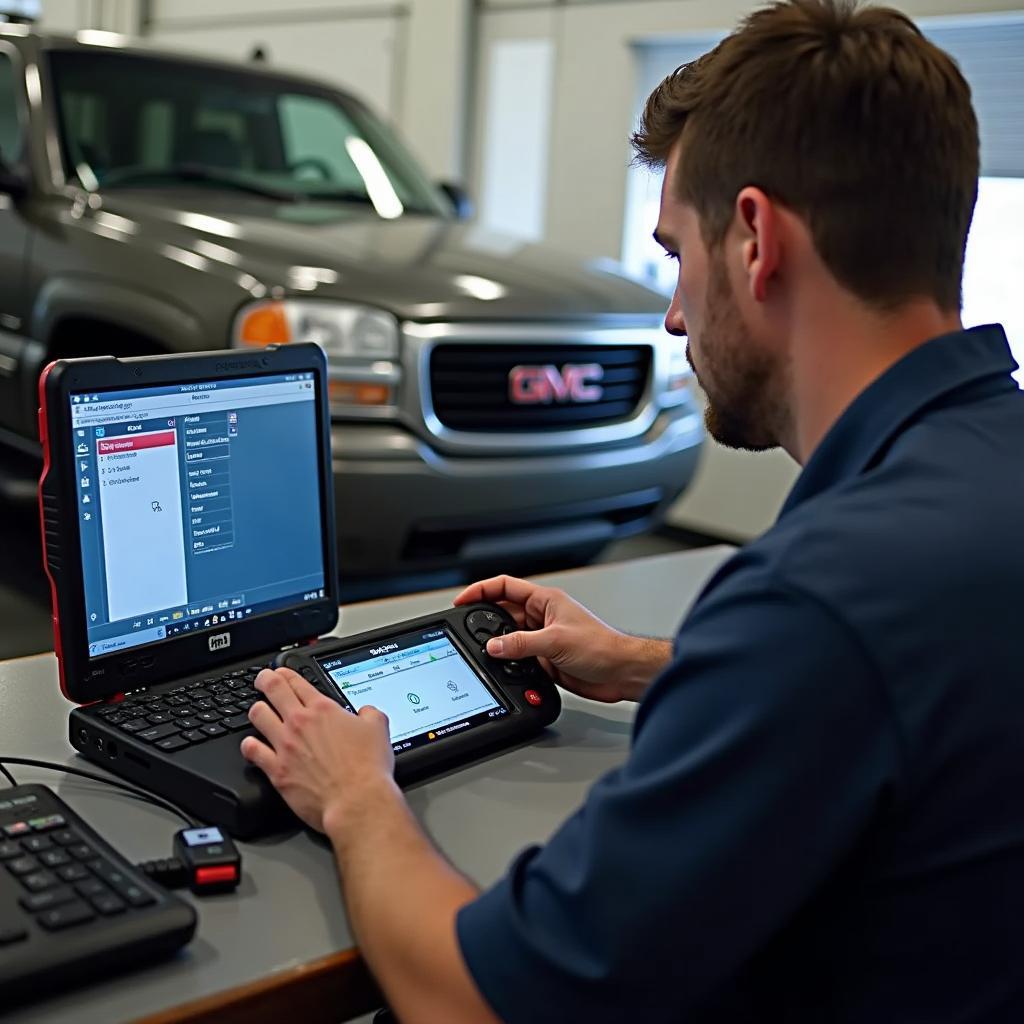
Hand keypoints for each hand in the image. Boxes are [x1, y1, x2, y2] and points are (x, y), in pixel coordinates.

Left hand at [240, 667, 396, 835]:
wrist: (356, 801)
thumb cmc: (367, 769)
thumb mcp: (379, 729)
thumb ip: (370, 714)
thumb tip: (366, 712)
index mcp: (323, 710)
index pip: (297, 682)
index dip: (286, 672)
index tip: (282, 672)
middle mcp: (300, 723)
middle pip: (273, 690)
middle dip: (265, 680)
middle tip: (263, 679)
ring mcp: (285, 746)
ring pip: (258, 715)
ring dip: (257, 710)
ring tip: (259, 710)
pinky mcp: (276, 770)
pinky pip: (252, 751)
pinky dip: (249, 745)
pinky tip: (251, 745)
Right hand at [453, 575, 670, 702]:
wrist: (621, 673)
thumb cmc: (603, 646)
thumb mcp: (555, 641)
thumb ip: (522, 643)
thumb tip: (494, 646)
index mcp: (545, 600)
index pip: (505, 587)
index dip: (481, 590)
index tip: (462, 601)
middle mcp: (542, 617)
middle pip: (503, 614)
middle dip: (485, 623)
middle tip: (467, 632)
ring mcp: (543, 638)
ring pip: (509, 639)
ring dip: (499, 647)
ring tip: (487, 654)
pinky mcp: (545, 659)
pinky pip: (518, 658)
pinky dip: (509, 664)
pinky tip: (505, 669)